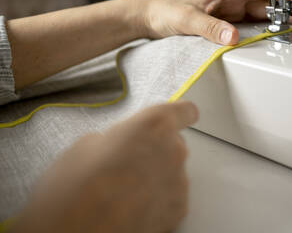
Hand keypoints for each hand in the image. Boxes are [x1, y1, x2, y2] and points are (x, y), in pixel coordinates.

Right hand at [11, 102, 197, 232]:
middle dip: (155, 150)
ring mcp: (178, 183)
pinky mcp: (178, 211)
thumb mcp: (85, 146)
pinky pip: (171, 197)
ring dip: (155, 176)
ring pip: (172, 172)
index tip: (179, 116)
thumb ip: (115, 137)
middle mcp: (173, 151)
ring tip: (123, 190)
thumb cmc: (75, 190)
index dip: (180, 115)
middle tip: (126, 162)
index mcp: (154, 126)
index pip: (184, 111)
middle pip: (174, 144)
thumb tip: (118, 143)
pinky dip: (157, 200)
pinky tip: (132, 207)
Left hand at [140, 0, 291, 44]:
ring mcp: (228, 12)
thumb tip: (233, 37)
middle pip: (265, 5)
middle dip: (288, 11)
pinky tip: (271, 37)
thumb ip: (211, 28)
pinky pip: (248, 26)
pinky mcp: (223, 24)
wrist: (150, 18)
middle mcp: (230, 1)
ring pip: (259, 16)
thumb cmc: (165, 11)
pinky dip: (262, 30)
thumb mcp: (187, 20)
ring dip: (277, 22)